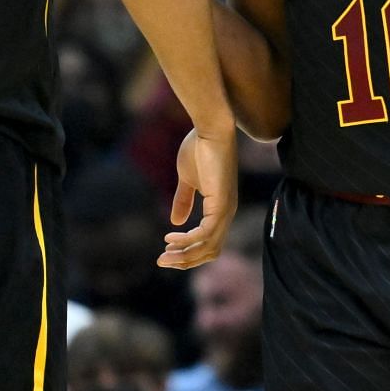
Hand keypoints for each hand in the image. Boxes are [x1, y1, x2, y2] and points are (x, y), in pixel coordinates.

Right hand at [159, 127, 237, 269]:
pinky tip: (171, 237)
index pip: (209, 242)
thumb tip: (175, 222)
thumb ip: (184, 200)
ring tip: (164, 256)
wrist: (209, 129)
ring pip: (208, 247)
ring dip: (184, 255)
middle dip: (185, 260)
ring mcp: (226, 210)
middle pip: (210, 251)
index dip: (189, 251)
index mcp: (220, 209)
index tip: (166, 250)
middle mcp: (227, 213)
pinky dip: (188, 239)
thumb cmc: (199, 148)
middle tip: (162, 260)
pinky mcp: (222, 204)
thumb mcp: (187, 179)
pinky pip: (206, 233)